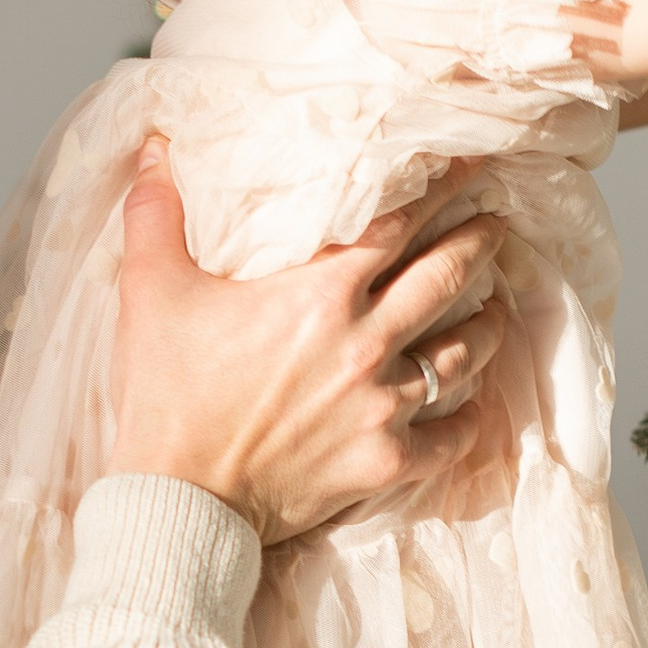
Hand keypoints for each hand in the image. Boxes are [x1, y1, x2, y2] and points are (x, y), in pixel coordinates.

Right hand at [108, 143, 506, 543]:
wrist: (179, 499)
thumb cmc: (165, 396)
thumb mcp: (150, 291)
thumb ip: (157, 214)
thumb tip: (154, 148)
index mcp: (321, 292)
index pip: (399, 221)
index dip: (441, 186)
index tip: (470, 165)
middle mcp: (366, 341)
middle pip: (447, 277)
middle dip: (480, 244)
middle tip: (497, 226)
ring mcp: (383, 405)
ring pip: (461, 355)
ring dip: (486, 327)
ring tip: (496, 311)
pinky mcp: (386, 461)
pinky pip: (451, 436)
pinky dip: (467, 420)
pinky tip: (473, 408)